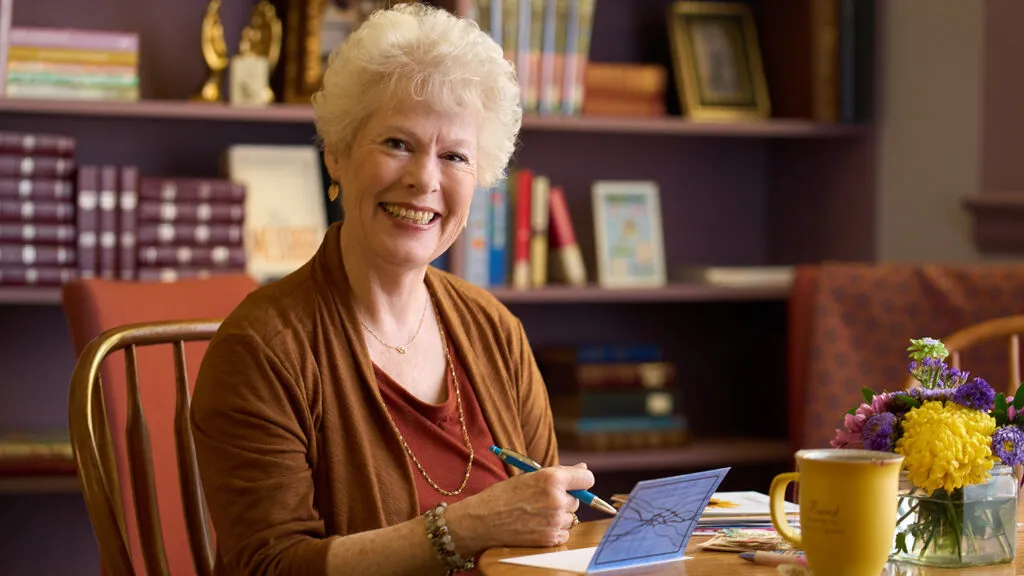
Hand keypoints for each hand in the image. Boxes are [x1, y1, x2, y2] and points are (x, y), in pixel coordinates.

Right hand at [445, 463, 593, 554]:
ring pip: (571, 517)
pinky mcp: (551, 538)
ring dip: (559, 515)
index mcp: (551, 478)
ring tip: (536, 513)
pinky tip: (536, 525)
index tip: (577, 483)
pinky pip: (565, 533)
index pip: (587, 479)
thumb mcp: (529, 476)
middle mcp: (557, 499)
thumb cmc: (503, 495)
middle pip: (577, 499)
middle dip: (565, 499)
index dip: (582, 480)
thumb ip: (558, 473)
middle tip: (542, 500)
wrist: (482, 521)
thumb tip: (583, 470)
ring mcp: (555, 520)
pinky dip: (555, 530)